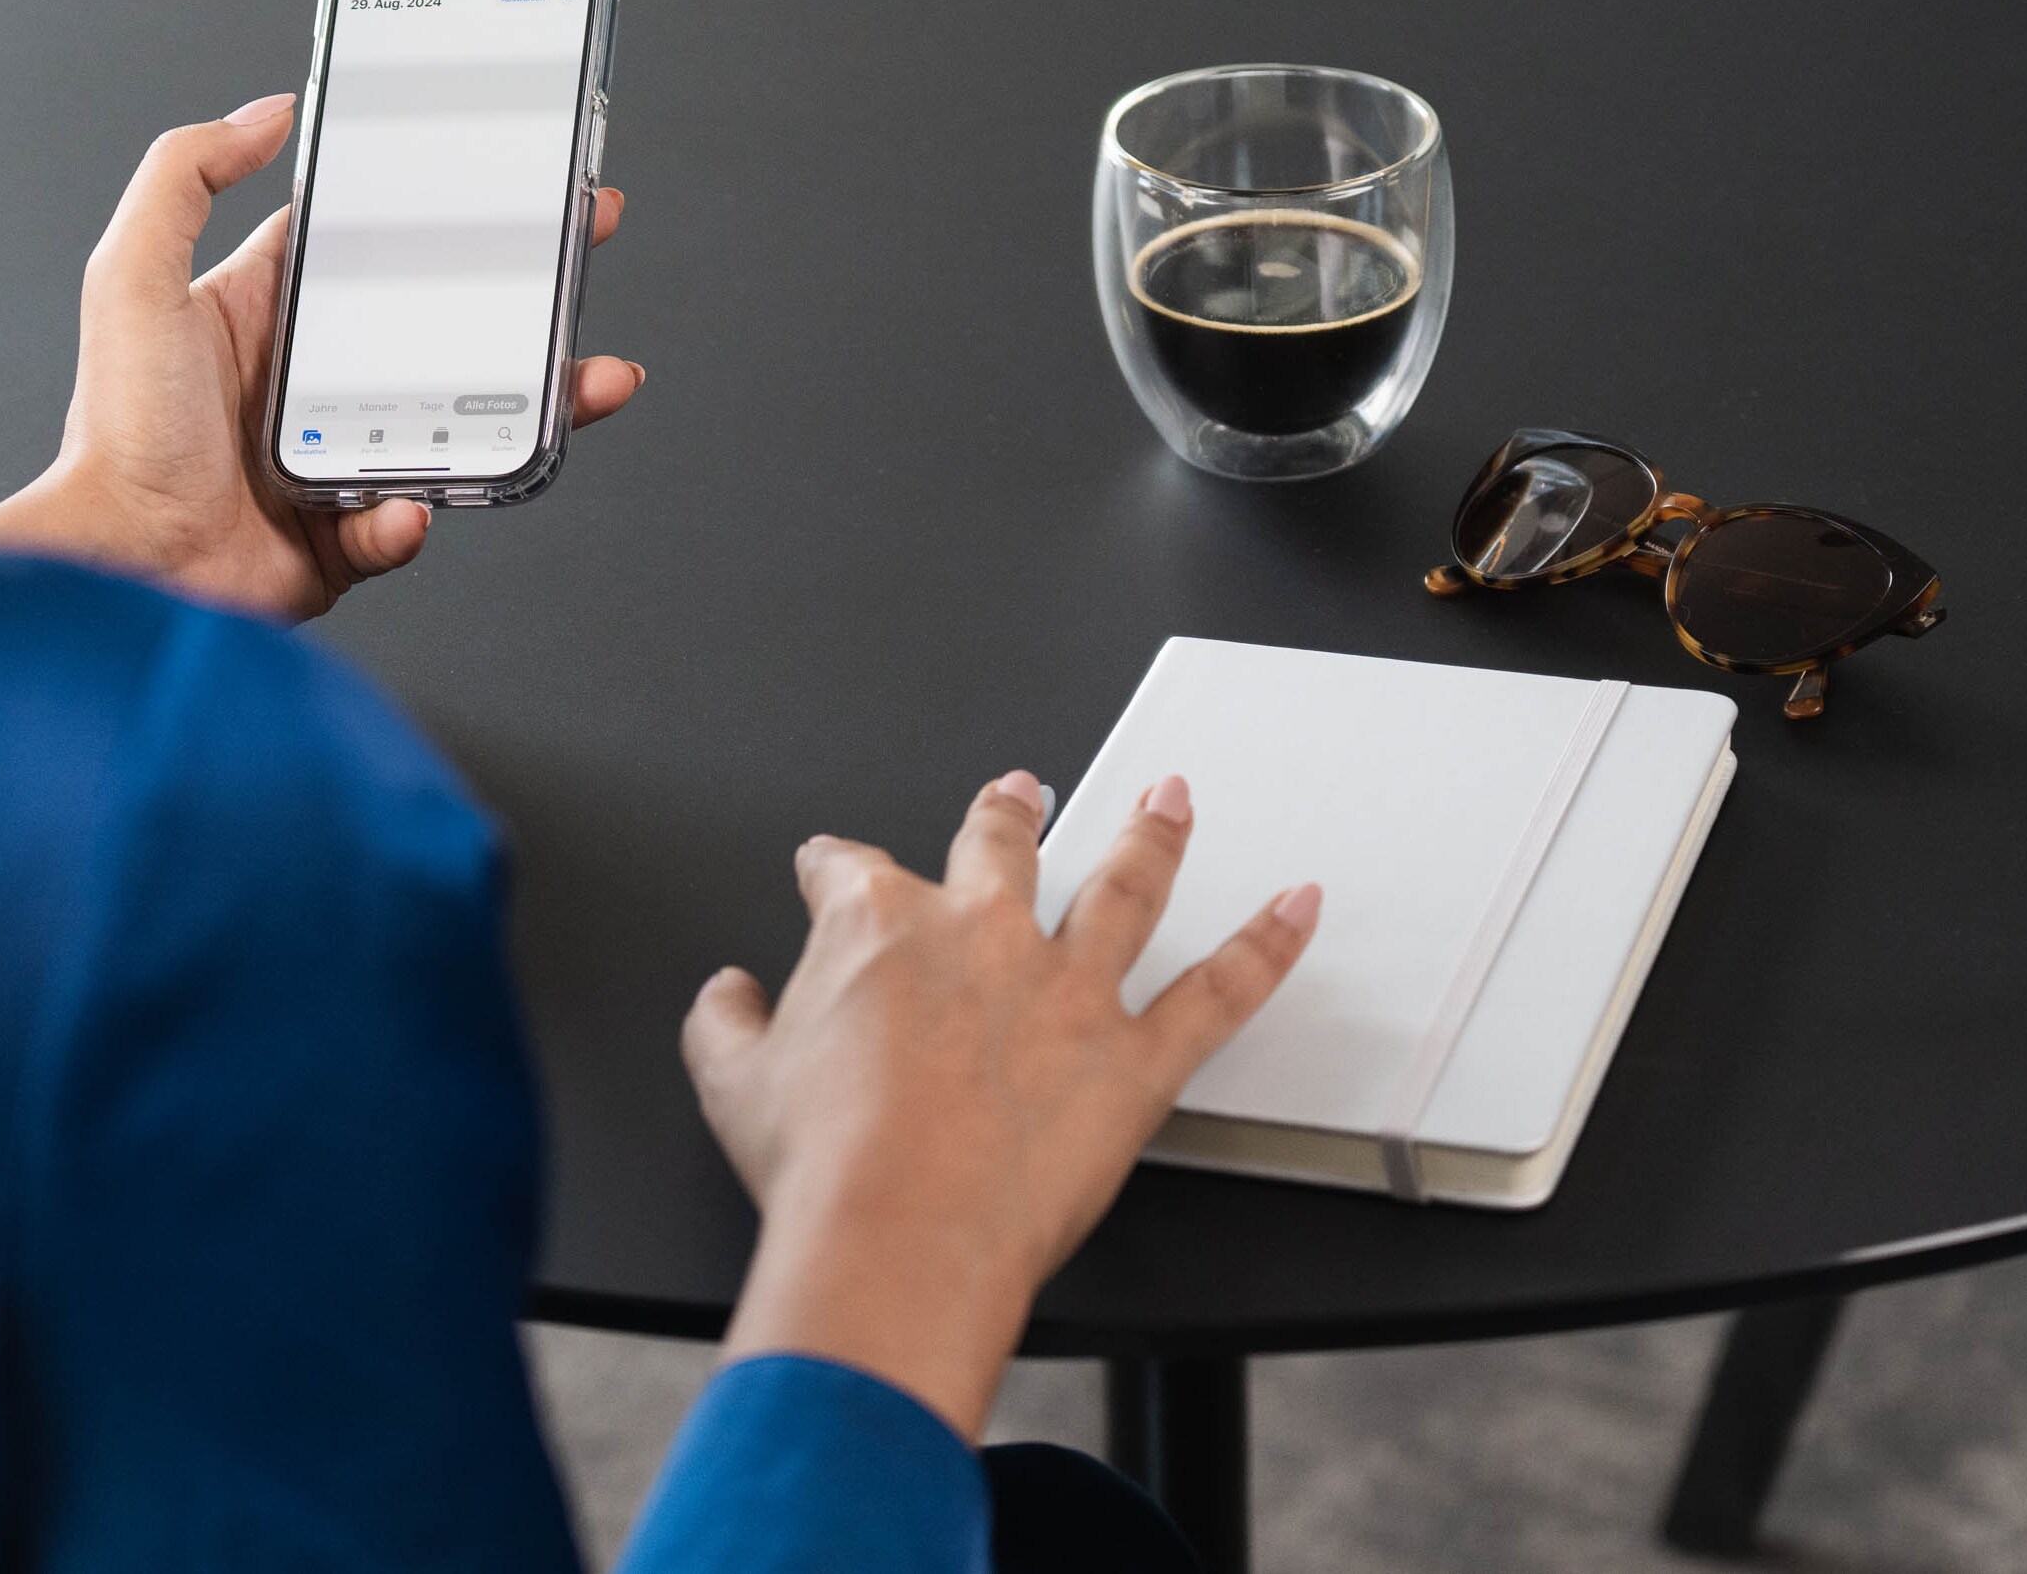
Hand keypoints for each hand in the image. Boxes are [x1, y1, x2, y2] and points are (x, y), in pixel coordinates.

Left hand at [0, 94, 643, 622]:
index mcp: (267, 314)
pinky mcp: (342, 537)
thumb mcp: (134, 275)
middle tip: (578, 264)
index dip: (443, 213)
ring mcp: (335, 461)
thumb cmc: (115, 429)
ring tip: (579, 388)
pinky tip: (404, 504)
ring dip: (530, 408)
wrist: (120, 564)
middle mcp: (309, 384)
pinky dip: (410, 518)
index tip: (510, 184)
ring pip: (460, 427)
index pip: (372, 248)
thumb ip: (185, 176)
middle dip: (521, 302)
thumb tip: (265, 112)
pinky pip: (404, 523)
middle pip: (442, 330)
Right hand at [683, 771, 1320, 1440]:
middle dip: (1011, 811)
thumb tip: (725, 995)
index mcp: (876, 926)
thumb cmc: (821, 1169)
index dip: (832, 865)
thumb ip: (725, 1023)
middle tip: (1025, 790)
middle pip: (1002, 846)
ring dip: (1153, 834)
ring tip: (1172, 799)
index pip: (847, 868)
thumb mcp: (730, 1085)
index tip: (828, 865)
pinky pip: (1220, 991)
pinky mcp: (1133, 1059)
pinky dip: (1269, 946)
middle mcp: (981, 934)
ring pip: (1123, 887)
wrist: (896, 1237)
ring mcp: (1066, 990)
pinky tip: (1301, 908)